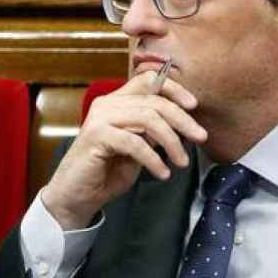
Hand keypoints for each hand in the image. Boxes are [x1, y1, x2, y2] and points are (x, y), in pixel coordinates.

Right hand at [41, 71, 207, 229]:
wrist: (77, 197)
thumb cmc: (106, 173)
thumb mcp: (138, 149)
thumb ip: (153, 133)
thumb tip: (181, 125)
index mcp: (116, 102)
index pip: (148, 80)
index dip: (174, 89)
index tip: (193, 106)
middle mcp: (107, 105)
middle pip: (154, 100)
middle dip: (182, 120)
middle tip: (200, 137)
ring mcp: (100, 119)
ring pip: (148, 118)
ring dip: (171, 141)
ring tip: (181, 162)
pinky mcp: (96, 136)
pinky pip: (134, 142)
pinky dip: (153, 159)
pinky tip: (162, 173)